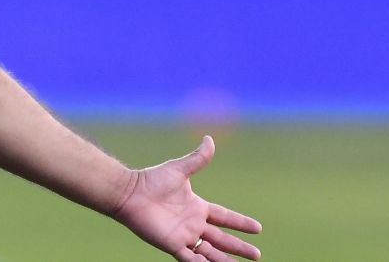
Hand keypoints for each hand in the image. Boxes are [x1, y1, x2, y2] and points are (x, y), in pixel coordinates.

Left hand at [114, 136, 260, 260]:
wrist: (130, 193)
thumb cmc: (152, 180)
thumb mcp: (179, 169)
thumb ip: (197, 158)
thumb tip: (210, 139)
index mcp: (197, 207)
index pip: (225, 218)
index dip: (240, 223)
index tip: (258, 228)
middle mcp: (193, 223)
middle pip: (222, 239)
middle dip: (239, 247)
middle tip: (257, 255)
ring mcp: (183, 236)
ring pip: (209, 253)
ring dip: (224, 260)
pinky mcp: (172, 245)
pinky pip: (190, 259)